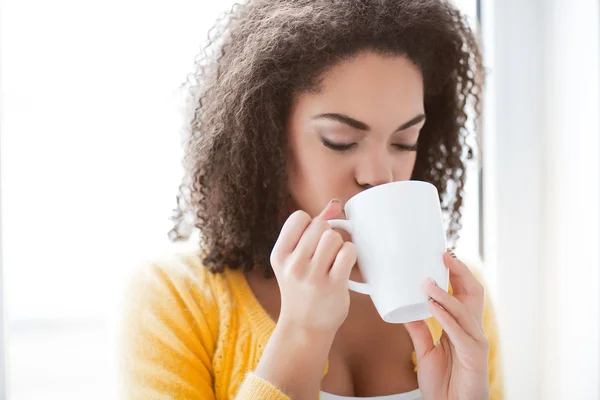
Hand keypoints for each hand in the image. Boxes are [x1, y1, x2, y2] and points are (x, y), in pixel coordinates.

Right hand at [270, 199, 356, 334]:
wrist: (304, 327)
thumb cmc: (302, 287)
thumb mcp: (296, 258)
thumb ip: (313, 229)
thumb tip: (334, 203)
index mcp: (279, 254)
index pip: (299, 217)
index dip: (311, 224)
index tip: (311, 240)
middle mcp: (293, 265)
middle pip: (320, 225)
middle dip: (326, 235)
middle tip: (324, 255)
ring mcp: (313, 276)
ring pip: (334, 237)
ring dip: (339, 246)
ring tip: (333, 261)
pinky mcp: (333, 286)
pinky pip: (348, 252)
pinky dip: (350, 255)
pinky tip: (344, 266)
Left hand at [404, 250, 489, 399]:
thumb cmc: (444, 385)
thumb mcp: (426, 351)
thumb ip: (419, 330)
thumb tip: (406, 309)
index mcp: (463, 327)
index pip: (464, 293)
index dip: (456, 273)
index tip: (441, 255)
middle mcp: (473, 330)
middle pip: (473, 293)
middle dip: (460, 272)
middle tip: (443, 255)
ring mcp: (476, 342)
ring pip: (465, 309)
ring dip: (445, 293)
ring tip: (427, 281)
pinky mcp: (475, 356)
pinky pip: (460, 332)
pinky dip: (446, 316)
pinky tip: (432, 305)